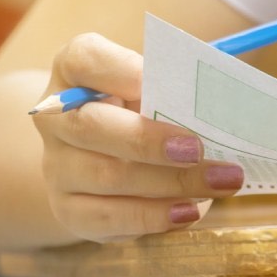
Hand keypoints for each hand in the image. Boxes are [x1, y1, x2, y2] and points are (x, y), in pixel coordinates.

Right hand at [33, 32, 243, 242]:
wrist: (97, 156)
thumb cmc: (137, 110)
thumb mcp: (149, 87)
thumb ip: (171, 88)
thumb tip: (218, 106)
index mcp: (73, 71)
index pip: (82, 59)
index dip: (117, 69)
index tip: (152, 80)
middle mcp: (55, 117)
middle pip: (90, 126)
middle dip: (149, 140)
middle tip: (198, 149)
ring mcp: (57, 166)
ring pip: (107, 177)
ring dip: (170, 183)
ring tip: (220, 182)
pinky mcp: (68, 209)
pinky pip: (108, 218)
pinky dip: (153, 216)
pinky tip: (189, 212)